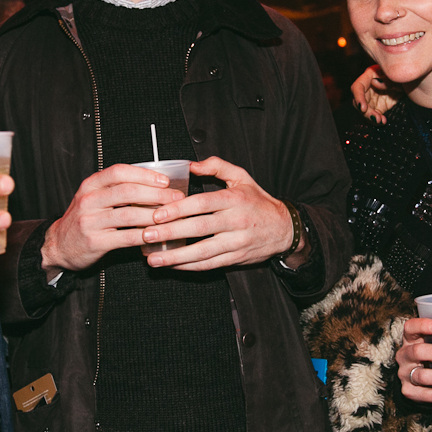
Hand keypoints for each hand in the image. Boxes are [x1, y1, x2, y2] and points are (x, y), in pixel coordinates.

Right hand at [42, 164, 183, 272]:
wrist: (58, 246)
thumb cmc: (84, 219)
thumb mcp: (93, 197)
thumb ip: (116, 188)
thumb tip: (154, 184)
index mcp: (91, 185)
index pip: (119, 172)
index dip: (144, 175)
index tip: (165, 181)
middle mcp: (89, 200)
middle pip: (128, 191)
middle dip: (156, 194)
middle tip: (176, 198)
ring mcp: (90, 221)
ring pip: (129, 214)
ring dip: (155, 215)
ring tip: (172, 217)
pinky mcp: (94, 242)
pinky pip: (125, 237)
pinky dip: (144, 235)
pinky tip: (157, 235)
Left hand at [139, 157, 291, 270]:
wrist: (285, 228)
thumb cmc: (258, 202)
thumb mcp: (242, 177)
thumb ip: (217, 166)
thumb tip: (191, 165)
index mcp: (234, 199)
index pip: (202, 204)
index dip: (178, 209)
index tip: (157, 213)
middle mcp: (236, 221)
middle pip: (199, 228)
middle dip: (170, 233)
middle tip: (147, 235)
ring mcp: (237, 242)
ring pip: (202, 252)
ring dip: (175, 257)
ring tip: (153, 258)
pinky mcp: (236, 258)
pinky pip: (210, 265)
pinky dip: (189, 266)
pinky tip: (172, 265)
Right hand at [350, 64, 400, 123]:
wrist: (414, 85)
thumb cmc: (405, 76)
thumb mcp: (398, 77)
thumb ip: (387, 80)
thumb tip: (374, 83)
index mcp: (370, 75)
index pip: (358, 87)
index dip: (358, 97)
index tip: (363, 108)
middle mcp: (368, 87)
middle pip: (360, 101)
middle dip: (366, 112)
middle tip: (376, 118)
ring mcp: (372, 98)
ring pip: (365, 110)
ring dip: (371, 117)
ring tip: (381, 121)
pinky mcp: (378, 107)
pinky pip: (374, 115)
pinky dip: (377, 120)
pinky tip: (383, 121)